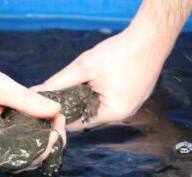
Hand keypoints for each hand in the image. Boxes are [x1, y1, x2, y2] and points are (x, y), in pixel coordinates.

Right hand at [0, 58, 65, 160]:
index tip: (57, 125)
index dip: (43, 147)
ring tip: (55, 117)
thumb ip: (27, 100)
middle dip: (47, 142)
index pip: (18, 159)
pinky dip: (34, 132)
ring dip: (43, 138)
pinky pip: (20, 141)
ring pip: (24, 152)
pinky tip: (45, 119)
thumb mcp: (0, 86)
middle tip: (59, 118)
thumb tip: (56, 110)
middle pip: (24, 159)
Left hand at [32, 29, 166, 129]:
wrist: (151, 38)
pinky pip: (111, 100)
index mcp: (112, 113)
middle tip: (60, 94)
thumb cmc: (120, 52)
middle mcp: (123, 114)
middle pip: (90, 115)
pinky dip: (100, 93)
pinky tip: (94, 82)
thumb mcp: (85, 67)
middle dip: (74, 105)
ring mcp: (131, 105)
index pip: (79, 123)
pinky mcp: (134, 95)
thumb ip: (61, 82)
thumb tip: (40, 91)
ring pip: (100, 106)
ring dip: (87, 98)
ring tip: (76, 86)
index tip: (49, 108)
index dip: (62, 115)